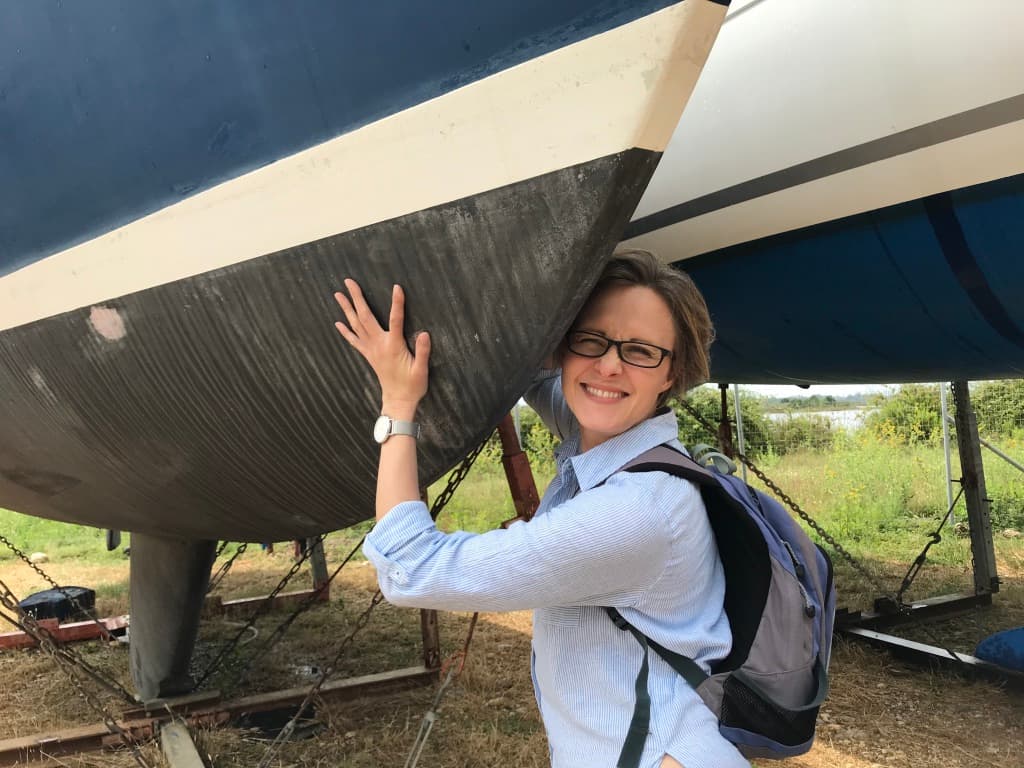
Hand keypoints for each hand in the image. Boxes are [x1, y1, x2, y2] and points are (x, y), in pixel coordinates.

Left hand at [333, 279, 430, 414]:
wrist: (398, 401)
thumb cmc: (412, 386)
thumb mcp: (422, 369)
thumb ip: (422, 351)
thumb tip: (424, 333)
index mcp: (394, 346)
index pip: (396, 319)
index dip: (397, 303)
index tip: (397, 287)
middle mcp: (379, 345)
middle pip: (366, 317)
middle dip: (357, 298)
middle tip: (349, 281)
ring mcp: (371, 350)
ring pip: (356, 325)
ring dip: (347, 309)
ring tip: (338, 294)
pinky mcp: (369, 356)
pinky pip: (354, 340)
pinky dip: (345, 331)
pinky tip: (338, 322)